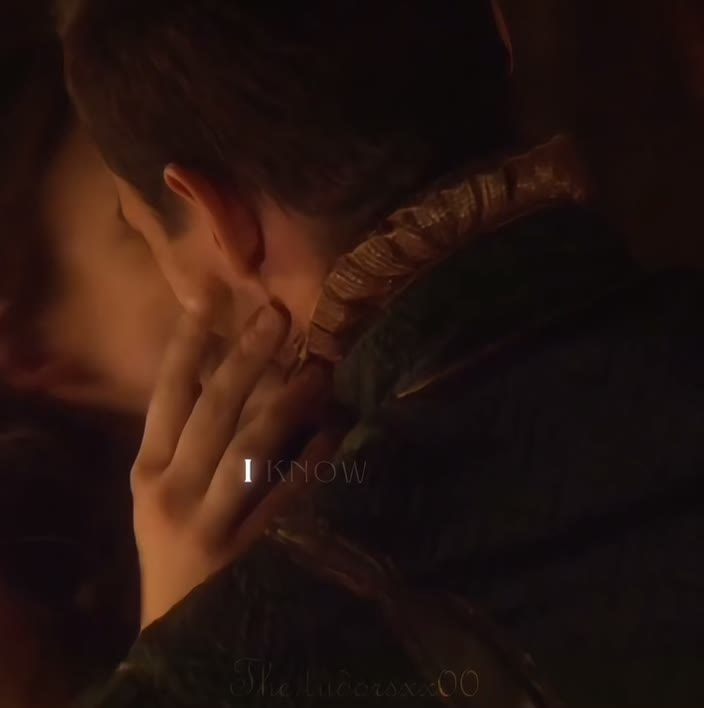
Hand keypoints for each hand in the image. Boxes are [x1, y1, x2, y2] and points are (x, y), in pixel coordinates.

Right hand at [131, 303, 329, 628]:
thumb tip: (232, 374)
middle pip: (213, 409)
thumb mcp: (162, 494)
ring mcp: (211, 522)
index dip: (187, 344)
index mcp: (148, 470)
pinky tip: (334, 431)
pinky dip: (314, 458)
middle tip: (278, 314)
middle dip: (245, 356)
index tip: (208, 297)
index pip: (167, 395)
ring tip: (318, 368)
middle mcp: (173, 490)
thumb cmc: (174, 548)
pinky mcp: (249, 551)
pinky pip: (289, 493)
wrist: (179, 630)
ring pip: (251, 445)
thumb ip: (186, 442)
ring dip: (288, 400)